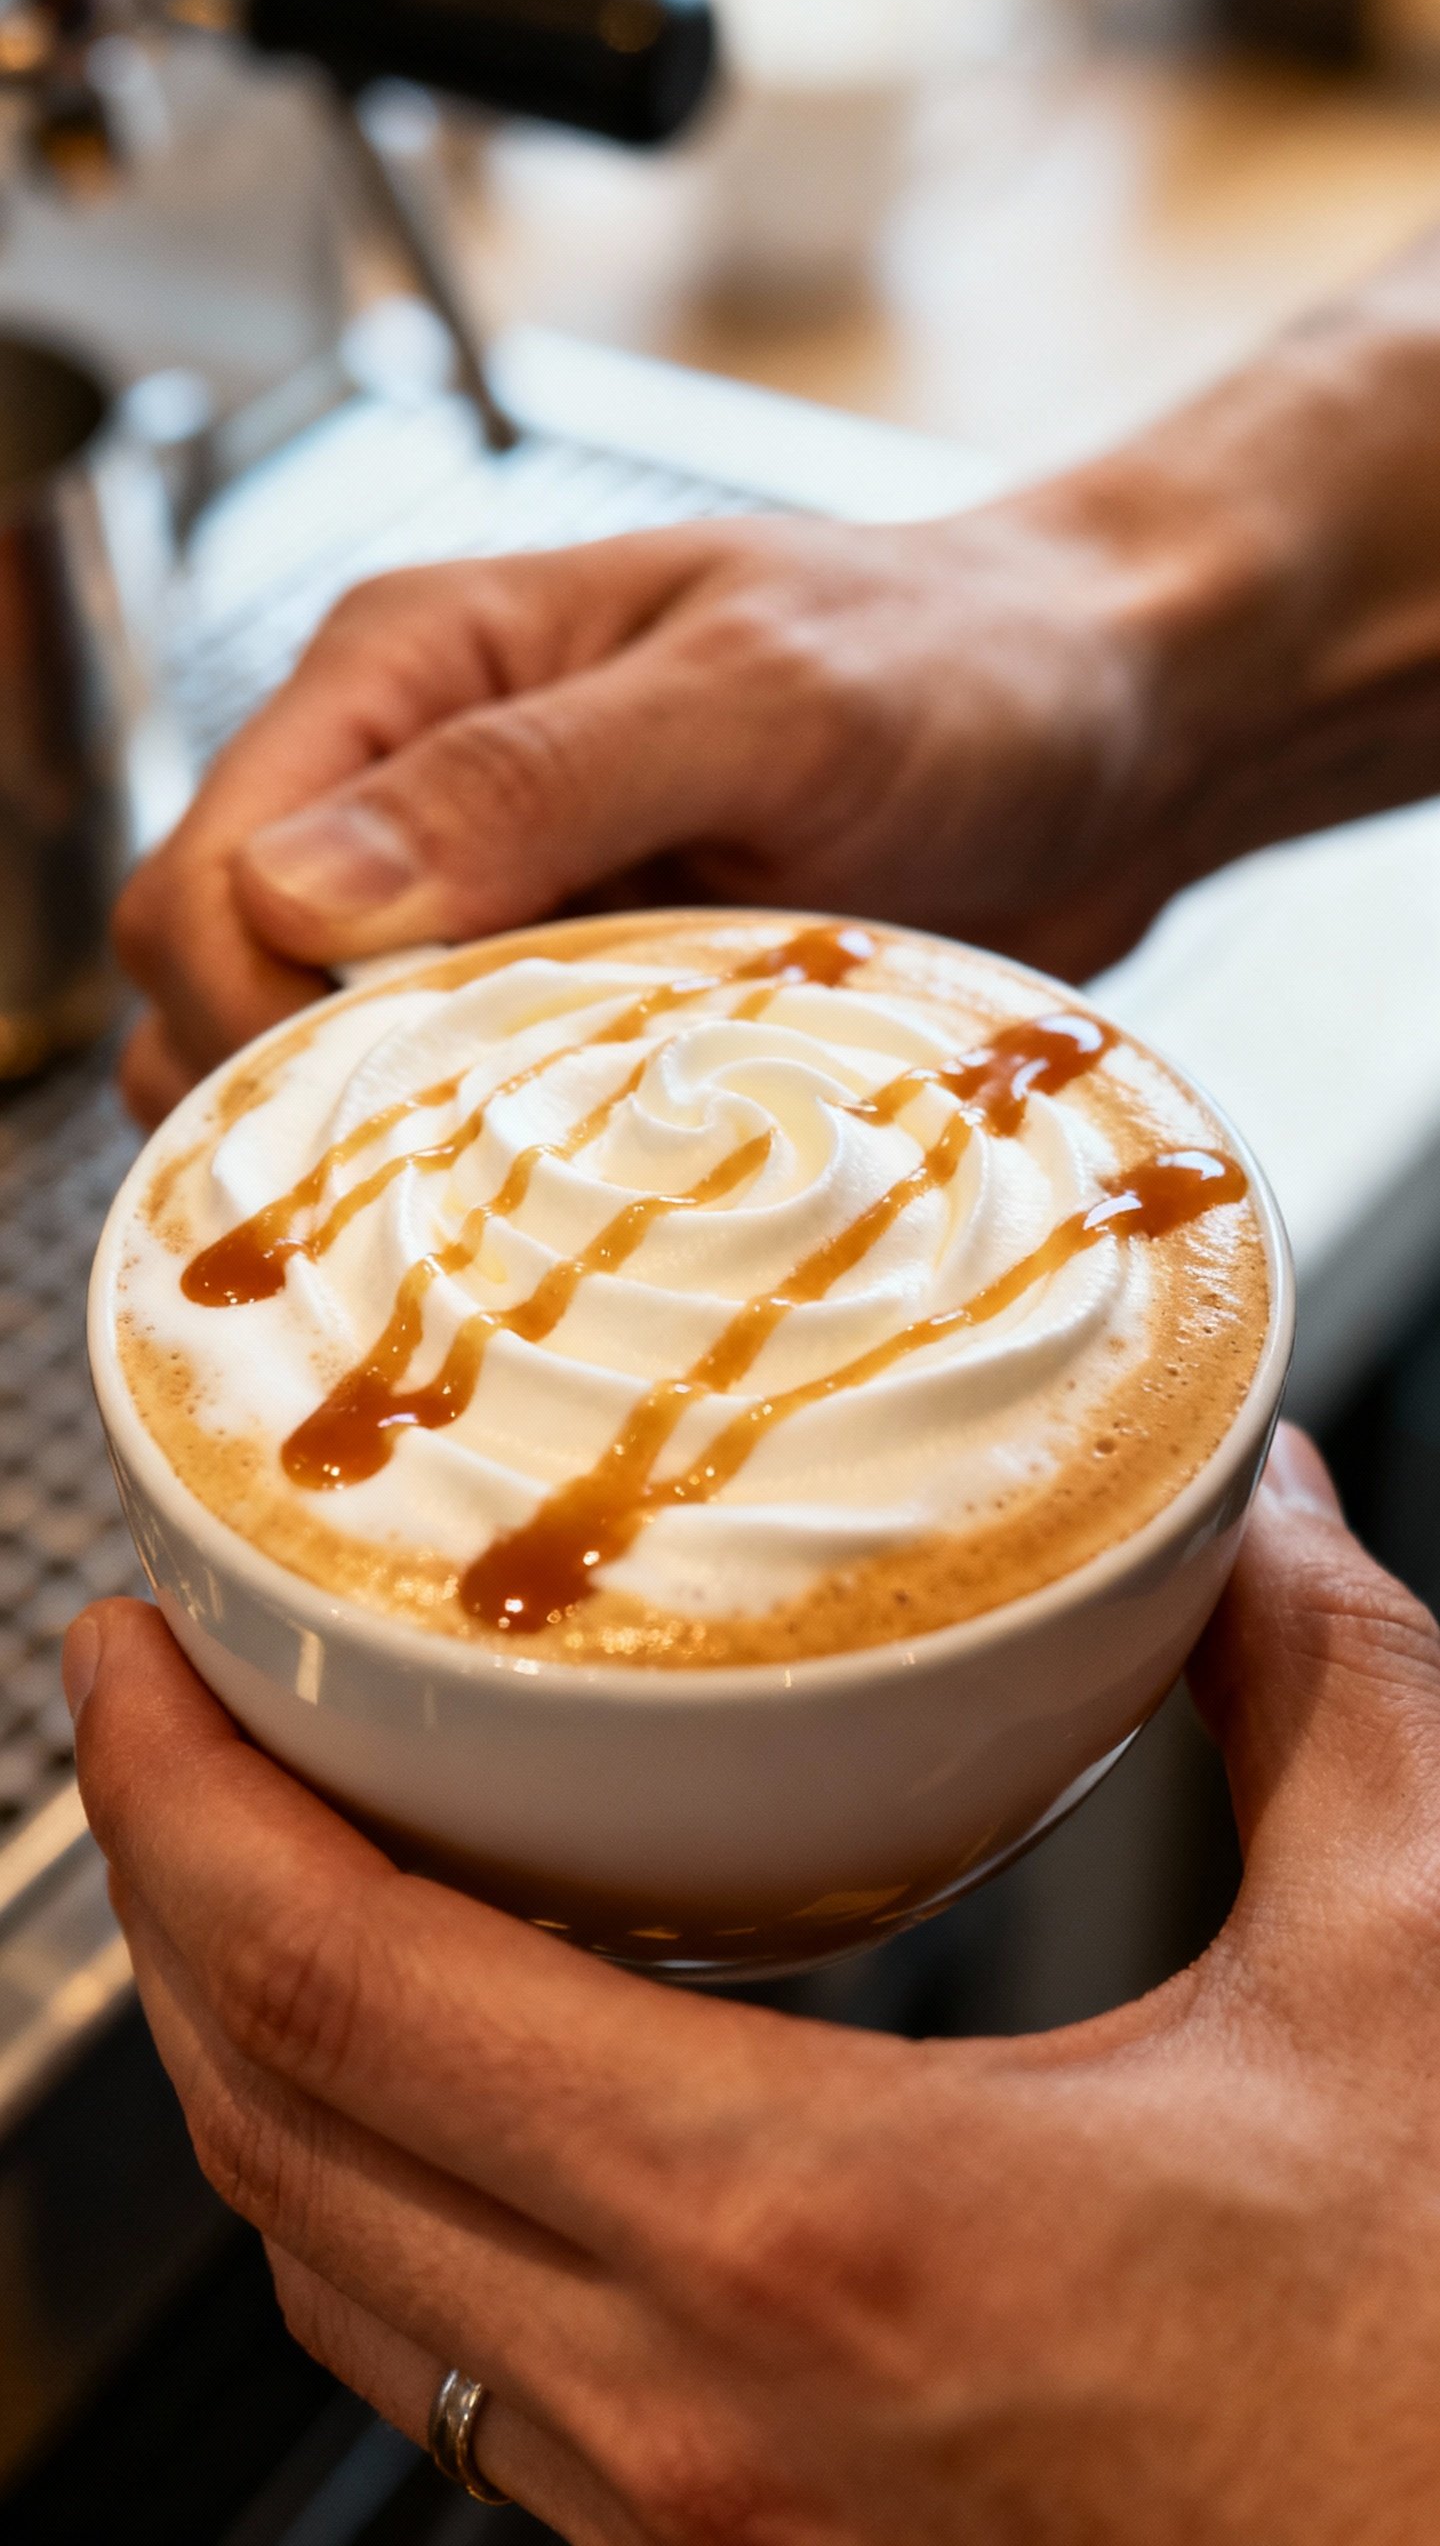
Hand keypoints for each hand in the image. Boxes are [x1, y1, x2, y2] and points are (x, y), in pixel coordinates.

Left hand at [67, 1428, 1439, 2544]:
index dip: (179, 1801)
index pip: (344, 1986)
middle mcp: (695, 2414)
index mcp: (820, 2228)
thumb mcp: (1411, 1976)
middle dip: (168, 1896)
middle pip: (271, 2125)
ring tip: (264, 1875)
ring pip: (337, 2269)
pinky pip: (450, 2379)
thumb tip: (1259, 1513)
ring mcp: (692, 2533)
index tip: (132, 1656)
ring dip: (256, 2055)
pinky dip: (378, 2200)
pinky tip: (443, 2093)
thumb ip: (1319, 1692)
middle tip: (164, 1719)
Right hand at [114, 505, 1184, 1126]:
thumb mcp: (758, 695)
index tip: (370, 1106)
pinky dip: (496, 1189)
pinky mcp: (578, 1020)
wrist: (1113, 736)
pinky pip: (472, 1131)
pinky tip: (585, 1212)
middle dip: (293, 1108)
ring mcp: (495, 921)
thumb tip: (298, 888)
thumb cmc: (962, 664)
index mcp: (411, 673)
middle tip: (446, 1190)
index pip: (205, 876)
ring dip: (394, 1166)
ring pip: (330, 1085)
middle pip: (223, 995)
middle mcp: (418, 798)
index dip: (244, 1011)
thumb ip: (527, 776)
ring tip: (520, 1210)